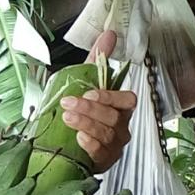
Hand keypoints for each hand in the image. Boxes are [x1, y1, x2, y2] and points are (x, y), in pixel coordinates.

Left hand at [60, 29, 135, 172]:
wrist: (72, 142)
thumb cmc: (84, 110)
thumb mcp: (88, 82)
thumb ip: (99, 58)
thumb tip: (109, 33)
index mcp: (120, 107)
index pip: (127, 100)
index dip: (110, 97)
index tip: (89, 93)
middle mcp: (121, 126)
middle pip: (112, 117)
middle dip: (89, 109)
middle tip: (67, 103)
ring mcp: (114, 145)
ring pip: (106, 134)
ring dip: (86, 124)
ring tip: (67, 117)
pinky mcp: (104, 161)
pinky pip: (101, 153)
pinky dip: (91, 145)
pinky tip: (79, 138)